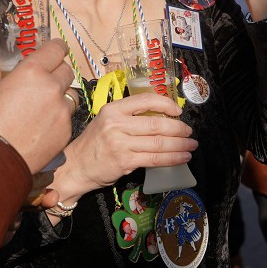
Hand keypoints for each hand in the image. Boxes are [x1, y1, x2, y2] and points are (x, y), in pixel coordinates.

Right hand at [0, 39, 74, 173]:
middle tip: (45, 80)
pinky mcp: (65, 131)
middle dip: (57, 72)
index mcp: (32, 71)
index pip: (56, 49)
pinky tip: (42, 125)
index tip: (56, 49)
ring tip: (45, 104)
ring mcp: (61, 111)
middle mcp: (52, 88)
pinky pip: (67, 118)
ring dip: (62, 95)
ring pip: (71, 95)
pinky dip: (58, 118)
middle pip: (66, 71)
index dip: (57, 47)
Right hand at [51, 93, 197, 201]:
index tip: (178, 111)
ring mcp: (120, 143)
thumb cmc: (95, 144)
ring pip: (158, 142)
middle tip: (189, 132)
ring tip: (191, 145)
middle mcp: (116, 124)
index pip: (145, 100)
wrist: (75, 167)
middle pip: (156, 124)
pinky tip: (182, 158)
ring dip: (180, 145)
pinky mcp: (124, 161)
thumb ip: (130, 118)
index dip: (166, 104)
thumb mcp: (107, 122)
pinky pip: (155, 159)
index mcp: (113, 109)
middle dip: (178, 128)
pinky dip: (172, 158)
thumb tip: (162, 119)